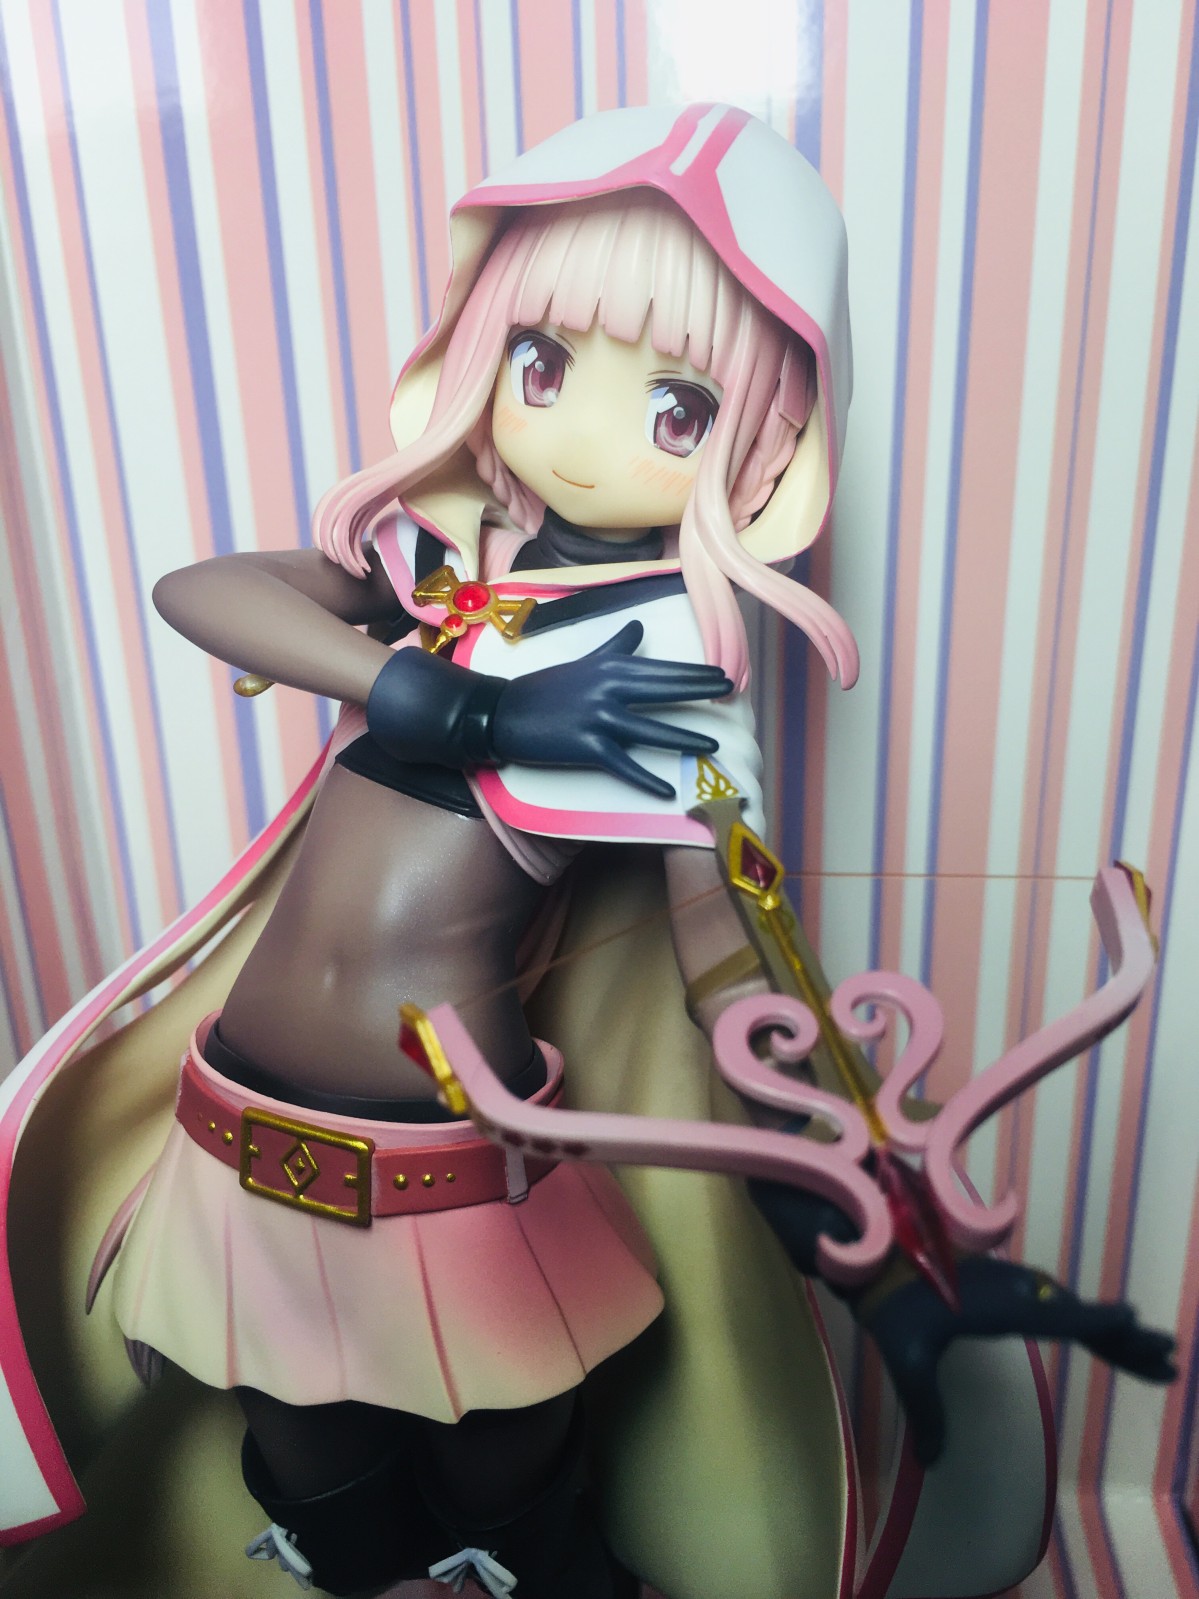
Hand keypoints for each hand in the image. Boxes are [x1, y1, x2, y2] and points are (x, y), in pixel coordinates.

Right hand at [491, 620, 733, 797]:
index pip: (661, 668)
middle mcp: (608, 689)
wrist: (504, 712)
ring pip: (651, 730)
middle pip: (663, 690)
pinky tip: (668, 790)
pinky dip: (646, 780)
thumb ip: (615, 647)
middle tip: (730, 693)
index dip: (694, 672)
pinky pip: (623, 766)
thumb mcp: (583, 663)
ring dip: (684, 738)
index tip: (722, 674)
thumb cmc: (546, 687)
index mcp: (610, 668)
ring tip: (713, 745)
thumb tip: (638, 626)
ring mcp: (598, 719)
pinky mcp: (586, 748)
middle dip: (700, 691)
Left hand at [748, 1179, 1174, 1465]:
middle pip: (1076, 1313)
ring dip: (1107, 1326)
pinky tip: (1096, 1329)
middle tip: (1170, 1356)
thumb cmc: (887, 1304)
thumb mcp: (904, 1359)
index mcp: (994, 1306)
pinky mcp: (1001, 1281)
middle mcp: (1009, 1289)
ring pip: (1068, 1305)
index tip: (1133, 1319)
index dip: (1094, 1320)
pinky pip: (1053, 1299)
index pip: (1054, 1316)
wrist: (870, 1254)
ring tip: (1148, 1348)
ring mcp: (1007, 1281)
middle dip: (1123, 1335)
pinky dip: (1082, 1315)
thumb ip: (924, 1409)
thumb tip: (931, 1464)